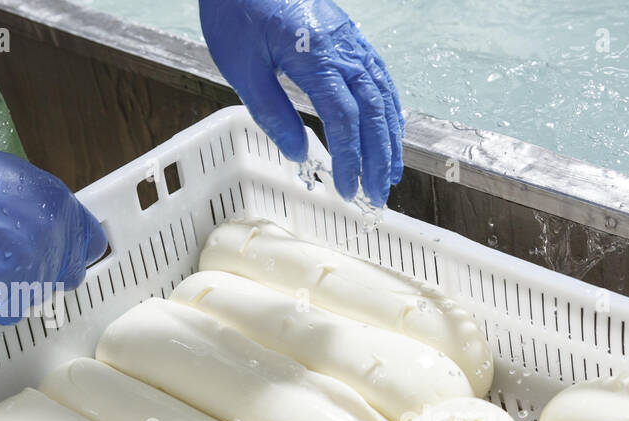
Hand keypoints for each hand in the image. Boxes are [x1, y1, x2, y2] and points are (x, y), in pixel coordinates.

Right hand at [0, 108, 106, 323]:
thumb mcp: (25, 181)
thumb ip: (47, 210)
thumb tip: (50, 228)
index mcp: (65, 211)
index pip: (93, 244)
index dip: (76, 250)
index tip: (65, 253)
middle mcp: (57, 242)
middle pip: (70, 275)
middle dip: (52, 272)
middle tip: (26, 262)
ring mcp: (33, 269)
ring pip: (39, 294)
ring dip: (21, 285)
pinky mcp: (6, 290)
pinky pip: (11, 311)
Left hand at [199, 0, 403, 206]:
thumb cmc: (237, 10)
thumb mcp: (243, 67)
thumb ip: (273, 112)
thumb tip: (298, 153)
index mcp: (317, 58)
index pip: (344, 120)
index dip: (350, 159)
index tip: (347, 190)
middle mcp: (343, 49)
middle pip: (373, 112)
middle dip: (378, 157)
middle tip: (377, 194)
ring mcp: (351, 40)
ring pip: (382, 95)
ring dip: (389, 137)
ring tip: (390, 171)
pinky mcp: (350, 35)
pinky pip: (379, 76)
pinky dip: (388, 108)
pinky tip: (387, 129)